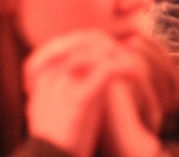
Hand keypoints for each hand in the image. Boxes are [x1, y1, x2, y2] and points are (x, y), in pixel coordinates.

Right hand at [23, 30, 152, 155]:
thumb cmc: (62, 138)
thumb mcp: (61, 103)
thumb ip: (74, 81)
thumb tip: (102, 64)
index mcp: (42, 74)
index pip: (72, 40)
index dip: (99, 42)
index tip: (116, 51)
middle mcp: (50, 74)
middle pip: (84, 39)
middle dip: (111, 45)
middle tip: (128, 57)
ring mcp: (62, 85)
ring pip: (95, 50)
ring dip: (120, 55)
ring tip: (134, 67)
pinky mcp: (78, 99)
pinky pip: (106, 70)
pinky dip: (125, 68)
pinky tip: (136, 75)